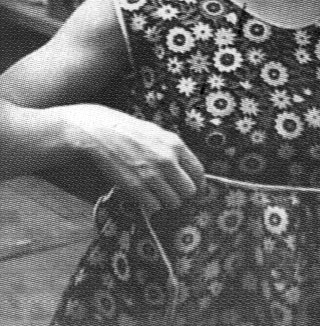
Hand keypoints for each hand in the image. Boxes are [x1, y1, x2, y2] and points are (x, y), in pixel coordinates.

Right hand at [59, 103, 204, 213]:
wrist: (102, 132)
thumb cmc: (130, 131)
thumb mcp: (158, 133)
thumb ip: (174, 150)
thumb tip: (187, 170)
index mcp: (175, 145)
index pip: (198, 172)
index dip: (198, 185)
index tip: (195, 190)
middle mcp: (167, 160)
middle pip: (188, 191)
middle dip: (182, 194)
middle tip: (172, 192)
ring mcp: (152, 175)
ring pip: (173, 202)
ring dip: (166, 201)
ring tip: (156, 194)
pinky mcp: (136, 187)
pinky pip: (154, 207)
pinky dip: (151, 205)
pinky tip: (144, 196)